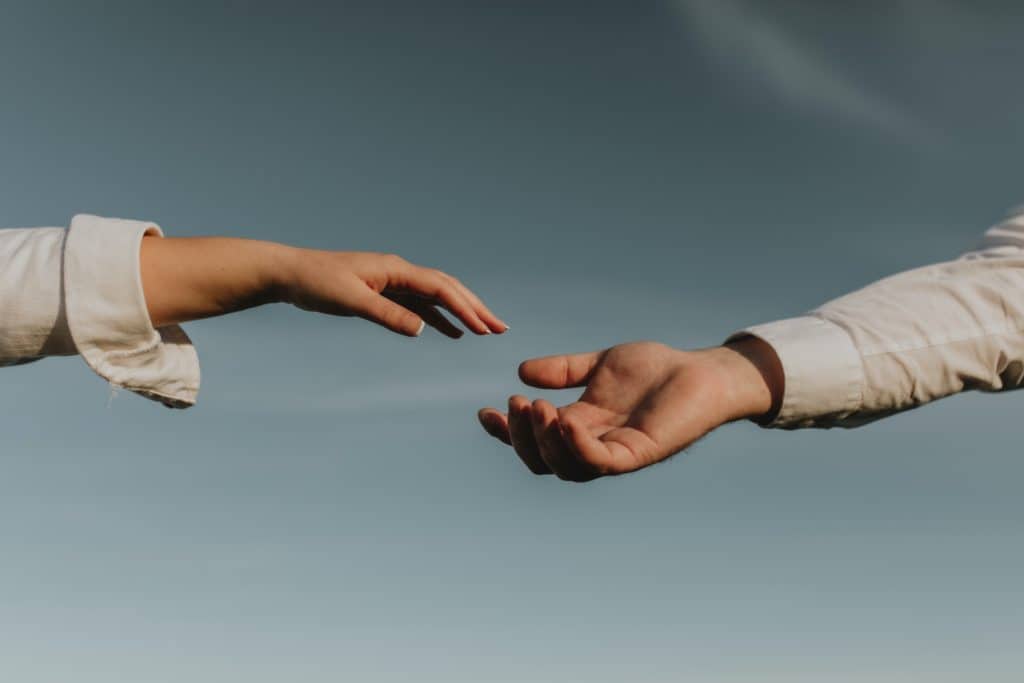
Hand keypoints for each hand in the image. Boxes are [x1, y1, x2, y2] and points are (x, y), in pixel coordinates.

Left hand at [282, 250, 507, 336]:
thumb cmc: (316, 283)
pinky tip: (451, 333)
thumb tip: (423, 329)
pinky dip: (439, 318)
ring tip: (486, 330)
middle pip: (447, 288)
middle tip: (500, 329)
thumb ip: (387, 315)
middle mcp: (399, 271)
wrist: (289, 274)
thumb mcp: (351, 300)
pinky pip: (419, 305)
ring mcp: (392, 281)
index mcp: (395, 269)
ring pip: (436, 297)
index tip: (485, 328)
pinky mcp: (383, 292)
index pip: (440, 288)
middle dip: (475, 307)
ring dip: (462, 312)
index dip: (465, 308)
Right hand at [478, 338, 782, 480]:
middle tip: (517, 404)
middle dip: (520, 437)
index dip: (506, 433)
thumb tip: (521, 372)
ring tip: (538, 408)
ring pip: (565, 467)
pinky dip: (577, 446)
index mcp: (579, 427)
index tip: (484, 412)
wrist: (702, 373)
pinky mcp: (637, 454)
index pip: (534, 441)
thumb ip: (564, 370)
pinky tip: (565, 420)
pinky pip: (599, 462)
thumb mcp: (599, 365)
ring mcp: (614, 453)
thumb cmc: (656, 370)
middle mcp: (592, 445)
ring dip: (543, 442)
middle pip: (542, 461)